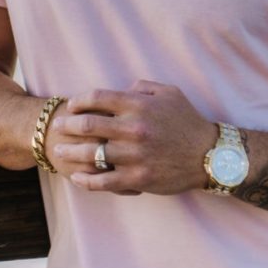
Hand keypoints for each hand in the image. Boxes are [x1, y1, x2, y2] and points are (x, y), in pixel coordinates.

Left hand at [51, 80, 217, 194]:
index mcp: (138, 105)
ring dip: (71, 152)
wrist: (209, 155)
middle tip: (58, 127)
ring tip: (59, 151)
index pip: (98, 98)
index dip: (80, 100)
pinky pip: (104, 181)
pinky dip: (87, 180)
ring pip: (91, 154)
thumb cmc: (187, 121)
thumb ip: (143, 86)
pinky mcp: (137, 178)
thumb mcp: (169, 92)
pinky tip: (76, 177)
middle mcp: (133, 129)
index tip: (72, 105)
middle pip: (88, 125)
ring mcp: (134, 155)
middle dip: (68, 125)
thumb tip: (122, 88)